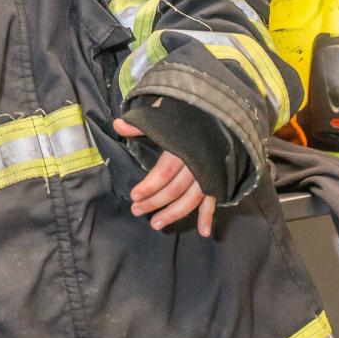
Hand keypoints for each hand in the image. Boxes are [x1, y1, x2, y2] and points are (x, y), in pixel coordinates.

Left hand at [112, 117, 215, 237]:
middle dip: (155, 202)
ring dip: (175, 214)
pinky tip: (204, 231)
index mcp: (182, 147)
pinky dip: (209, 215)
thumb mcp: (163, 110)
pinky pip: (214, 199)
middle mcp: (197, 163)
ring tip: (156, 224)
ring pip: (192, 199)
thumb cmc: (187, 110)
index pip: (164, 173)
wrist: (220, 106)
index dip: (149, 186)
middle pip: (175, 189)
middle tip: (136, 211)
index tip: (134, 196)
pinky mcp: (218, 176)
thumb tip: (118, 124)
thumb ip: (142, 121)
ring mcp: (209, 172)